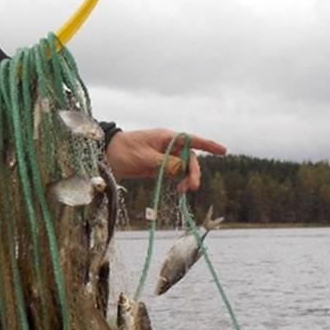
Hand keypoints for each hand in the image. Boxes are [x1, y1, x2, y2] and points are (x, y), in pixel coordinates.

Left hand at [105, 128, 226, 192]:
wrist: (106, 156)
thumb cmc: (124, 151)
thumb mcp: (145, 158)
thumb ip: (165, 164)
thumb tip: (182, 170)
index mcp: (166, 137)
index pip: (191, 140)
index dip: (208, 145)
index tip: (223, 151)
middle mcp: (168, 146)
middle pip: (189, 158)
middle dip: (193, 171)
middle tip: (192, 187)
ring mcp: (163, 157)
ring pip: (183, 167)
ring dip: (186, 178)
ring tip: (183, 191)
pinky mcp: (158, 167)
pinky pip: (175, 174)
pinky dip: (179, 181)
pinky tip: (179, 190)